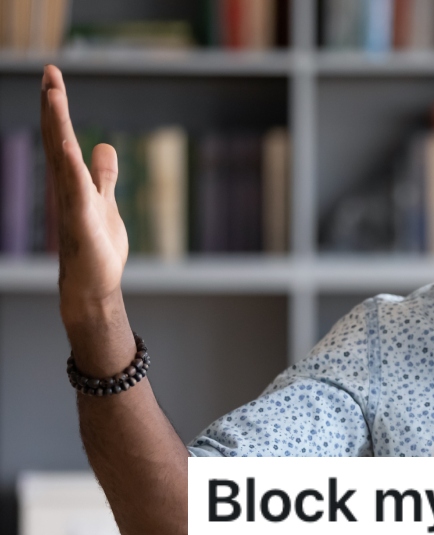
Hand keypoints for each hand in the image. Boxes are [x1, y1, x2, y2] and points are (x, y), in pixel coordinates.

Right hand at [40, 65, 128, 323]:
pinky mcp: (81, 220)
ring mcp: (71, 202)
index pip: (62, 136)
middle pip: (57, 138)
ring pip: (62, 156)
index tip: (54, 76)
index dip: (57, 108)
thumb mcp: (104, 201)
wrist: (93, 284)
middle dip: (54, 106)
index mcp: (72, 180)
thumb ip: (103, 175)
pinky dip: (72, 167)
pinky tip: (68, 146)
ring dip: (58, 126)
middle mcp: (67, 186)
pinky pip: (76, 189)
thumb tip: (104, 146)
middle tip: (50, 71)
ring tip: (54, 94)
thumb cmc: (97, 246)